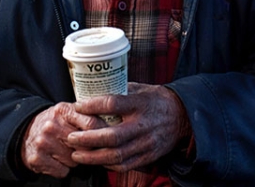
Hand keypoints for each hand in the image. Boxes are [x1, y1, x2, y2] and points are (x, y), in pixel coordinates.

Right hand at [21, 102, 105, 177]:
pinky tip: (57, 159)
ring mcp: (43, 143)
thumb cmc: (54, 123)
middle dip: (89, 149)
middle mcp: (51, 126)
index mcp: (63, 111)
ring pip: (74, 160)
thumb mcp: (68, 112)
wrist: (26, 132)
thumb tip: (113, 124)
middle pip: (85, 145)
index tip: (109, 138)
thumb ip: (87, 115)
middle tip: (86, 147)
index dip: (103, 133)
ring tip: (67, 150)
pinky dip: (63, 169)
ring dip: (75, 160)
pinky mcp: (37, 159)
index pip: (91, 123)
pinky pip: (62, 171)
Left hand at [66, 83, 191, 171]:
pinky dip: (107, 165)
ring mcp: (146, 143)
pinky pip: (125, 165)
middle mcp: (143, 125)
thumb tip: (93, 91)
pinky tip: (96, 160)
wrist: (183, 116)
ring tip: (77, 153)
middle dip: (87, 139)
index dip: (92, 106)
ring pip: (116, 155)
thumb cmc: (157, 100)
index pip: (112, 104)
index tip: (78, 106)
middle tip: (71, 137)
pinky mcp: (148, 156)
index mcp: (140, 103)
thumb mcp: (141, 89)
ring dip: (93, 157)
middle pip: (111, 136)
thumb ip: (119, 91)